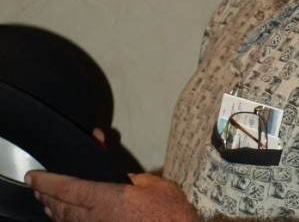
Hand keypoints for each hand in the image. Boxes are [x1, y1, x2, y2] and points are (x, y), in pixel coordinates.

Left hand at [25, 170, 197, 221]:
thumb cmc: (169, 213)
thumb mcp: (153, 184)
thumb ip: (130, 180)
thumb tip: (119, 180)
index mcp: (108, 199)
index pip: (68, 188)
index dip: (48, 181)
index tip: (33, 176)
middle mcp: (97, 219)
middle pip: (61, 207)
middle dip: (46, 195)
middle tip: (37, 186)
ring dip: (54, 209)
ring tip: (47, 200)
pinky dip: (67, 221)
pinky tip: (67, 218)